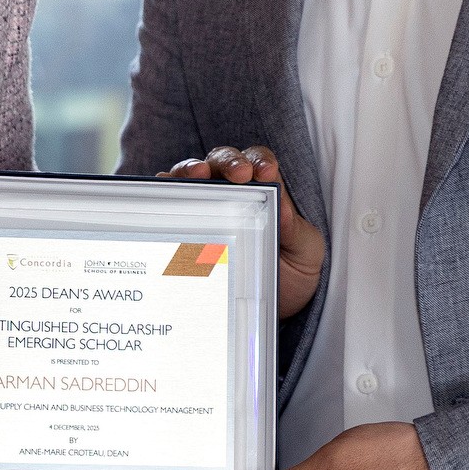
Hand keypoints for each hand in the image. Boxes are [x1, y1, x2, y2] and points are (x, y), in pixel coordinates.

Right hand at [162, 146, 323, 318]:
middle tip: (237, 174)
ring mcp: (203, 206)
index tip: (264, 172)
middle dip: (227, 162)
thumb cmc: (290, 272)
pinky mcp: (182, 225)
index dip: (259, 160)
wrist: (271, 309)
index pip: (257, 161)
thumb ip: (296, 230)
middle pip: (222, 161)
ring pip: (190, 175)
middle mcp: (230, 191)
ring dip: (191, 169)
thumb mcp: (305, 251)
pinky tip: (167, 197)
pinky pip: (167, 202)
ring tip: (198, 175)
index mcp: (264, 188)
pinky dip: (164, 193)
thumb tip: (283, 211)